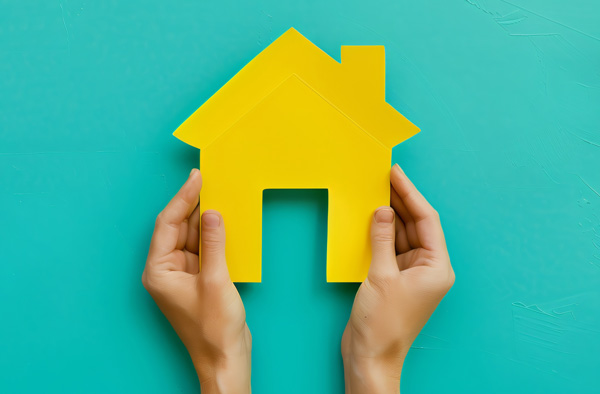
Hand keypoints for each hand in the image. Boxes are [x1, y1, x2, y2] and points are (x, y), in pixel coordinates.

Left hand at [142, 169, 250, 393]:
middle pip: (177, 228)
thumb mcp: (216, 280)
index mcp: (159, 271)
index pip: (167, 225)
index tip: (197, 178)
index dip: (182, 198)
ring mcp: (182, 275)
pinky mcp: (197, 279)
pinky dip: (212, 236)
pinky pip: (202, 250)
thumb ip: (214, 243)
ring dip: (204, 219)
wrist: (225, 358)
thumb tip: (213, 213)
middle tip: (209, 180)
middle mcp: (166, 270)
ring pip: (191, 237)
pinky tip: (223, 222)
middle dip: (193, 205)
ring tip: (218, 194)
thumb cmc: (214, 328)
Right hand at [342, 164, 454, 393]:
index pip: (427, 220)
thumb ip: (381, 239)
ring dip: (390, 216)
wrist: (371, 355)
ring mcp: (413, 273)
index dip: (411, 194)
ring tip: (376, 191)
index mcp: (436, 267)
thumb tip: (381, 210)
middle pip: (417, 225)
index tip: (396, 174)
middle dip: (400, 201)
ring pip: (404, 234)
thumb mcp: (380, 275)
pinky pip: (392, 247)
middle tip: (383, 177)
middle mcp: (429, 268)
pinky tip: (371, 218)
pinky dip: (382, 233)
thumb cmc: (382, 323)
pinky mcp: (397, 278)